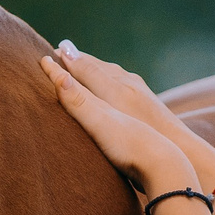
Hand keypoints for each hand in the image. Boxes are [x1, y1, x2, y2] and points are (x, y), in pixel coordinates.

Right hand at [44, 54, 195, 195]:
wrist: (168, 160)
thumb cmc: (130, 141)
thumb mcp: (100, 116)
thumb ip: (78, 93)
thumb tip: (61, 54)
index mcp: (114, 83)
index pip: (83, 64)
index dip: (64, 60)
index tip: (46, 54)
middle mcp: (128, 84)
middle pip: (98, 67)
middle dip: (78, 62)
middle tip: (60, 56)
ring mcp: (140, 96)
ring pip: (112, 77)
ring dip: (95, 73)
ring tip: (82, 72)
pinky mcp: (147, 111)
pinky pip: (123, 90)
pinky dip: (109, 87)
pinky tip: (112, 95)